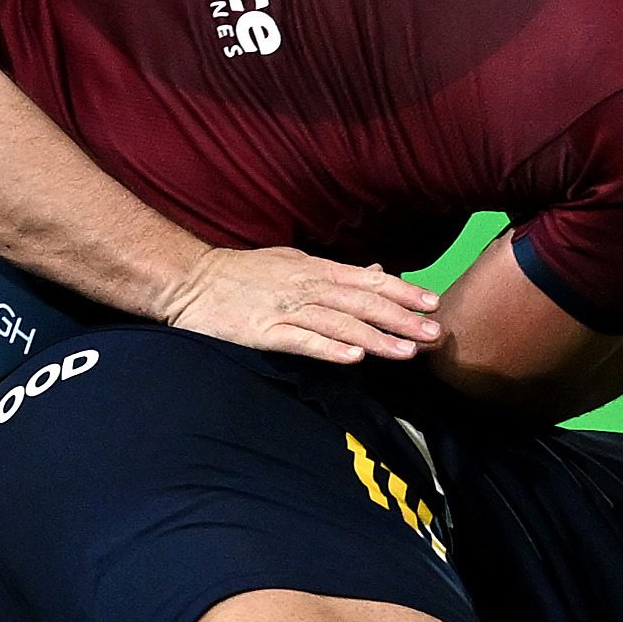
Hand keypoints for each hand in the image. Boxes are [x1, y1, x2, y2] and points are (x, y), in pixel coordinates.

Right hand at [160, 246, 441, 363]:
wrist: (187, 279)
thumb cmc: (241, 273)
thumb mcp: (292, 263)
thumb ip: (335, 271)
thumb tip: (376, 270)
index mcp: (314, 269)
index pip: (367, 280)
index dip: (401, 292)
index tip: (433, 303)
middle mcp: (305, 287)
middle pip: (361, 302)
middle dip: (400, 318)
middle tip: (434, 334)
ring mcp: (284, 309)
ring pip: (338, 323)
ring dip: (375, 337)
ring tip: (406, 352)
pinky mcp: (262, 332)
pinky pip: (301, 340)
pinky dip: (328, 348)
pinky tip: (353, 358)